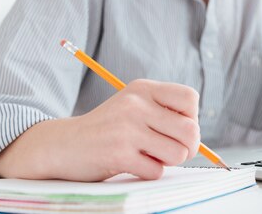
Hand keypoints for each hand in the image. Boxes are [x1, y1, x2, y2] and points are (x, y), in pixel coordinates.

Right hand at [48, 79, 199, 180]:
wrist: (64, 144)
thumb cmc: (107, 129)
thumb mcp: (132, 106)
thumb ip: (163, 112)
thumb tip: (197, 137)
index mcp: (142, 89)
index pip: (190, 98)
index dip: (191, 118)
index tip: (176, 128)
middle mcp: (136, 104)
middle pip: (191, 130)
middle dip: (188, 147)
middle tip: (172, 150)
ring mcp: (127, 129)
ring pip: (178, 153)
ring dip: (167, 161)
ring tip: (149, 156)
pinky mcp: (118, 154)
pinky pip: (156, 171)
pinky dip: (149, 172)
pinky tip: (133, 164)